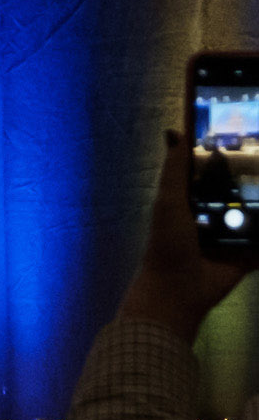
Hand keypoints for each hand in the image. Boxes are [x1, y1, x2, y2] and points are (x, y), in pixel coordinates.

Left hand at [119, 122, 247, 339]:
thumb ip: (175, 169)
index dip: (228, 160)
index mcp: (192, 202)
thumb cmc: (169, 241)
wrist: (178, 289)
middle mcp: (213, 217)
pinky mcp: (247, 257)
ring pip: (256, 218)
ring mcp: (232, 238)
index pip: (213, 175)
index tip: (249, 140)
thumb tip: (174, 131)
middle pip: (241, 195)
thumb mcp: (169, 201)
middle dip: (256, 183)